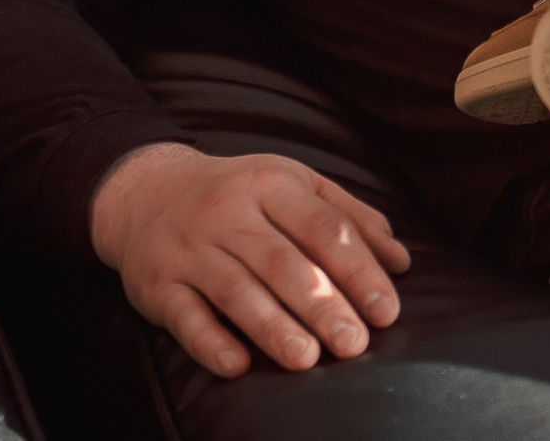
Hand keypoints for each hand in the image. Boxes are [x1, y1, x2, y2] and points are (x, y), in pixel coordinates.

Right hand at [88, 142, 410, 378]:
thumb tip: (401, 262)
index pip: (324, 228)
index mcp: (273, 184)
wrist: (148, 192)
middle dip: (321, 305)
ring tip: (307, 358)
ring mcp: (190, 248)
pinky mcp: (157, 284)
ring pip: (235, 290)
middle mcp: (229, 213)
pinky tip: (237, 365)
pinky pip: (184, 315)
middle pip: (282, 262)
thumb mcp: (298, 187)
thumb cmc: (242, 195)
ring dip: (273, 327)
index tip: (386, 310)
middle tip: (354, 343)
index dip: (359, 270)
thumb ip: (350, 219)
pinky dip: (210, 342)